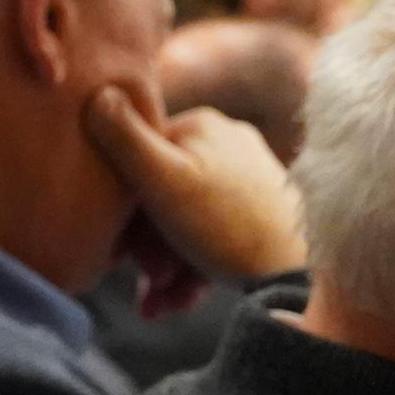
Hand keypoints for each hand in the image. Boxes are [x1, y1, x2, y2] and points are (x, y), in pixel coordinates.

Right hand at [83, 79, 305, 282]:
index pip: (137, 158)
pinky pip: (210, 236)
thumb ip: (123, 138)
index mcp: (199, 125)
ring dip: (165, 267)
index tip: (118, 250)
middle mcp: (225, 142)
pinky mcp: (259, 211)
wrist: (296, 273)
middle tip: (147, 282)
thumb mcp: (162, 180)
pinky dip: (192, 269)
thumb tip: (97, 91)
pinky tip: (180, 300)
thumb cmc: (226, 226)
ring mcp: (245, 177)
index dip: (122, 207)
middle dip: (147, 247)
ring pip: (183, 222)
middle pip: (161, 195)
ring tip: (161, 303)